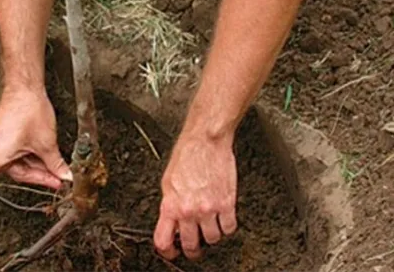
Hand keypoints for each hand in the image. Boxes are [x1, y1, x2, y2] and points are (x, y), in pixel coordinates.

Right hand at [0, 87, 71, 218]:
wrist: (25, 87)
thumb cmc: (29, 110)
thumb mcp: (47, 142)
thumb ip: (55, 163)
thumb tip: (64, 177)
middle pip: (16, 173)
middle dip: (38, 177)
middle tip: (58, 181)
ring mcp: (0, 141)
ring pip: (20, 163)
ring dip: (38, 166)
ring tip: (58, 166)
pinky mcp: (7, 135)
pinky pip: (19, 153)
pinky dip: (33, 156)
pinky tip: (48, 155)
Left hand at [153, 129, 237, 259]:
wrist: (205, 141)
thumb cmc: (186, 156)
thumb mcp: (168, 182)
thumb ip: (169, 205)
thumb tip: (172, 223)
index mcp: (170, 205)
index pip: (163, 241)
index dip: (167, 251)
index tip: (172, 252)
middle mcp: (189, 211)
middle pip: (190, 245)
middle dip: (192, 248)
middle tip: (195, 244)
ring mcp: (209, 209)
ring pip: (213, 239)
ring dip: (211, 235)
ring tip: (210, 224)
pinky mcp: (227, 204)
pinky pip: (229, 228)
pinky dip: (227, 226)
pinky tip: (223, 218)